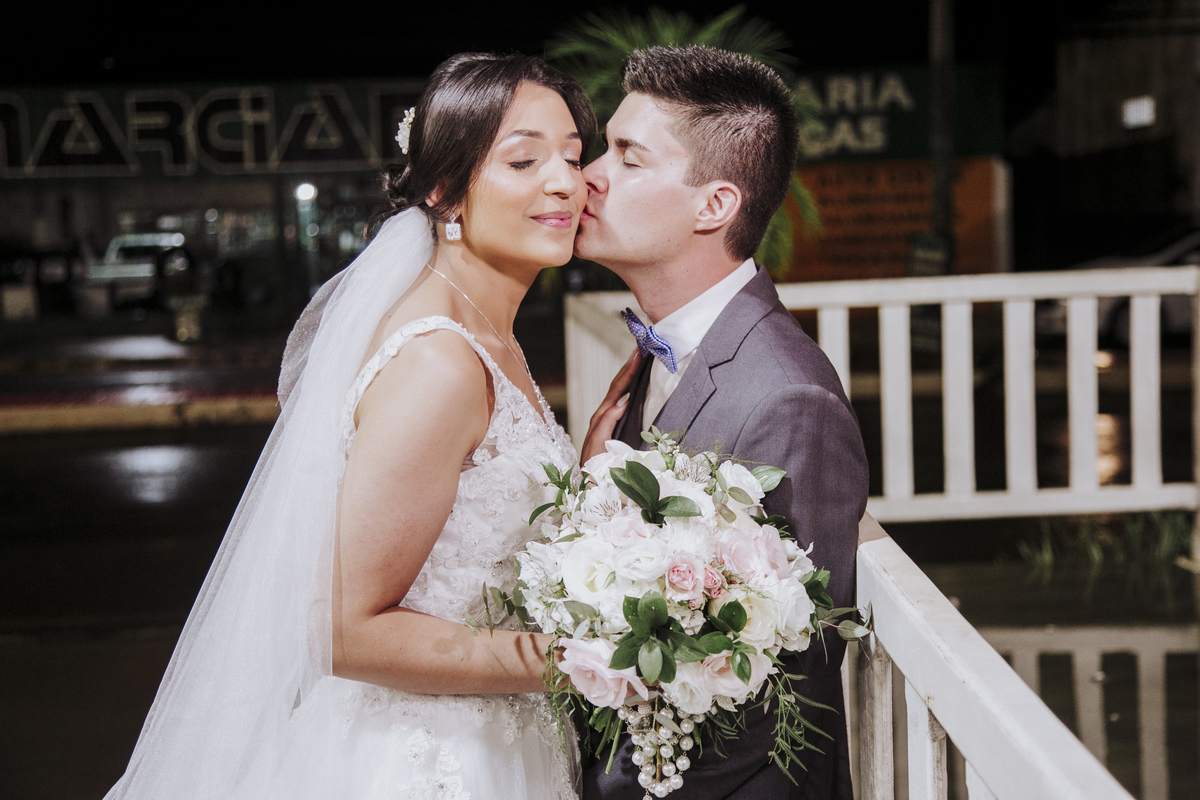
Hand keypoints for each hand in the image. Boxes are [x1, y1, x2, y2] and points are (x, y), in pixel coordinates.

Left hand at [580, 349, 641, 463]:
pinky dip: (627, 389)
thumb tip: (620, 403)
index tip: (638, 355)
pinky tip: (635, 384)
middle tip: (640, 349)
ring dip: (628, 375)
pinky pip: (619, 402)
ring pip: (618, 393)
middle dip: (628, 367)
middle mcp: (602, 417)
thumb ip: (606, 424)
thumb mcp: (598, 446)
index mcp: (601, 420)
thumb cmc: (597, 471)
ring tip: (638, 360)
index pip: (617, 390)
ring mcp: (606, 421)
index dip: (628, 372)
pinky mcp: (611, 427)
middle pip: (616, 386)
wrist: (593, 487)